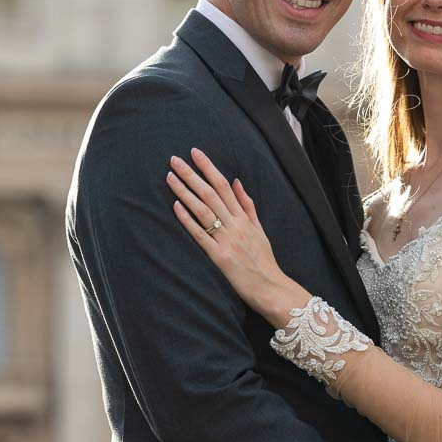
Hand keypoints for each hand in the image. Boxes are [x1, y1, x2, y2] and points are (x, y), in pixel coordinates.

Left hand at [167, 150, 307, 322]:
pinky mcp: (219, 257)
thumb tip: (237, 181)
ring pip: (203, 210)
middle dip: (192, 174)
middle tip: (174, 159)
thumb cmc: (264, 261)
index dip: (209, 168)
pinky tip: (175, 206)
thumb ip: (247, 205)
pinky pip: (201, 235)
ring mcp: (227, 240)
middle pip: (210, 193)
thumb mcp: (259, 229)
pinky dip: (188, 220)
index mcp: (244, 218)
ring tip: (170, 177)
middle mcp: (235, 225)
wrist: (271, 288)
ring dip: (185, 192)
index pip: (224, 185)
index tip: (195, 153)